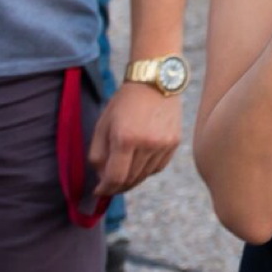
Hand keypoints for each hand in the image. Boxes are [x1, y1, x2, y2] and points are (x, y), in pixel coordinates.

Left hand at [88, 78, 180, 197]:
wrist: (155, 80)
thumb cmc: (124, 102)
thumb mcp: (102, 125)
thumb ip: (97, 156)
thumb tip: (102, 180)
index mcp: (126, 138)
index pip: (115, 178)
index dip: (104, 189)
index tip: (98, 191)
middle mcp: (147, 144)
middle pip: (130, 180)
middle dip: (116, 186)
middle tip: (108, 184)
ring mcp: (164, 144)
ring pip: (144, 176)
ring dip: (131, 178)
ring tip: (124, 170)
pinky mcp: (174, 142)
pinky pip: (158, 167)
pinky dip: (147, 170)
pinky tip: (140, 160)